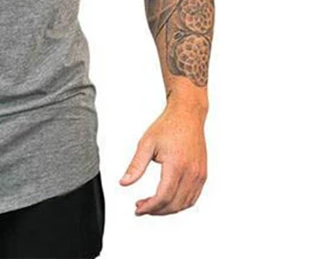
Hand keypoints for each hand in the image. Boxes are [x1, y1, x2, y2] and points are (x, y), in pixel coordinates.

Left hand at [119, 101, 207, 215]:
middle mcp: (191, 173)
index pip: (163, 196)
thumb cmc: (167, 126)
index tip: (138, 208)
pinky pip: (193, 197)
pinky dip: (180, 204)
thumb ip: (136, 166)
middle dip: (156, 210)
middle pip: (174, 204)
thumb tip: (123, 183)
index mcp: (176, 165)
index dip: (150, 207)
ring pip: (185, 204)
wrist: (187, 114)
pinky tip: (167, 200)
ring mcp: (199, 175)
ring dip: (168, 209)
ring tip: (152, 205)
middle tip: (141, 207)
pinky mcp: (202, 174)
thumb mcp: (146, 143)